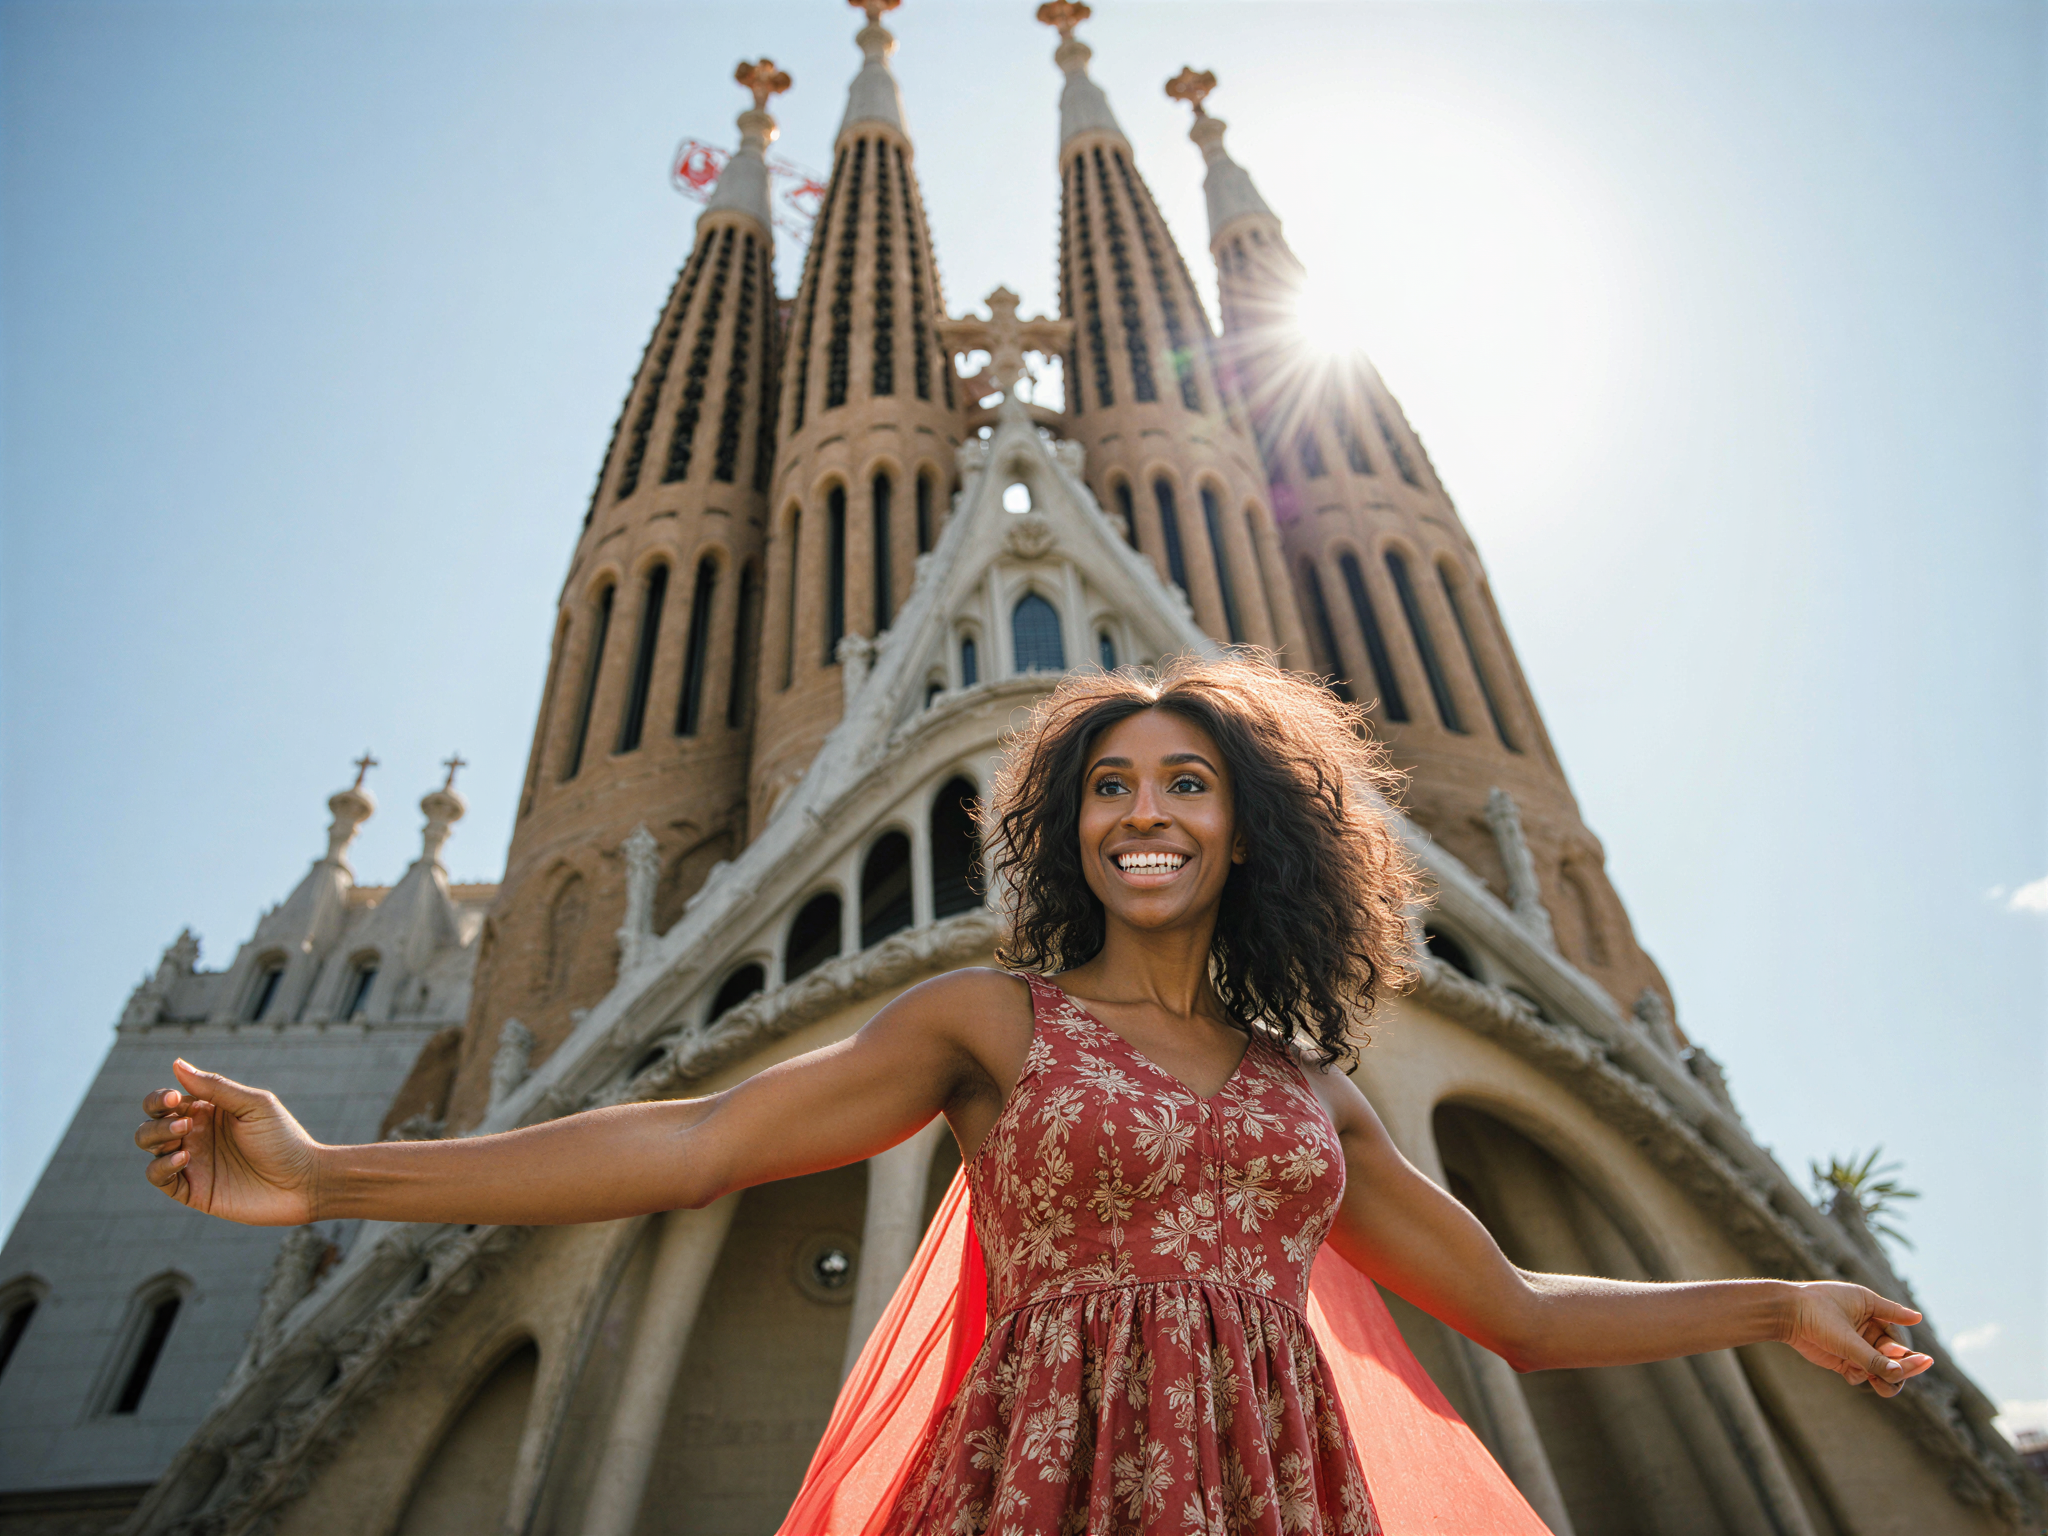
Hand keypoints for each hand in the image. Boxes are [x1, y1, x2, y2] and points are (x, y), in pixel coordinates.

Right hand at [135, 1061, 322, 1225]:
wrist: (302, 1183)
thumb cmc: (284, 1140)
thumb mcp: (253, 1106)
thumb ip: (215, 1087)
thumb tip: (177, 1064)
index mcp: (208, 1111)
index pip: (166, 1101)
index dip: (161, 1098)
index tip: (175, 1099)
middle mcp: (195, 1135)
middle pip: (152, 1123)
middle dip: (157, 1119)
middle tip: (185, 1121)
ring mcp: (192, 1162)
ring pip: (150, 1147)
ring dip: (157, 1138)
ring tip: (183, 1137)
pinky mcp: (192, 1190)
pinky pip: (159, 1177)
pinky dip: (161, 1166)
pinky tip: (183, 1158)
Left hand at [1783, 1281, 1931, 1396]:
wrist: (1785, 1314)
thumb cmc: (1818, 1311)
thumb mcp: (1849, 1334)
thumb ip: (1877, 1353)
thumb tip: (1917, 1328)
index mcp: (1875, 1313)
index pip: (1900, 1339)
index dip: (1905, 1352)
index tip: (1912, 1357)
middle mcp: (1868, 1331)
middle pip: (1894, 1358)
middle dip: (1899, 1369)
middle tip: (1895, 1377)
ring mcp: (1856, 1346)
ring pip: (1880, 1369)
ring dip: (1884, 1378)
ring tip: (1882, 1384)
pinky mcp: (1842, 1359)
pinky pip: (1861, 1374)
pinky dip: (1860, 1376)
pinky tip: (1852, 1372)